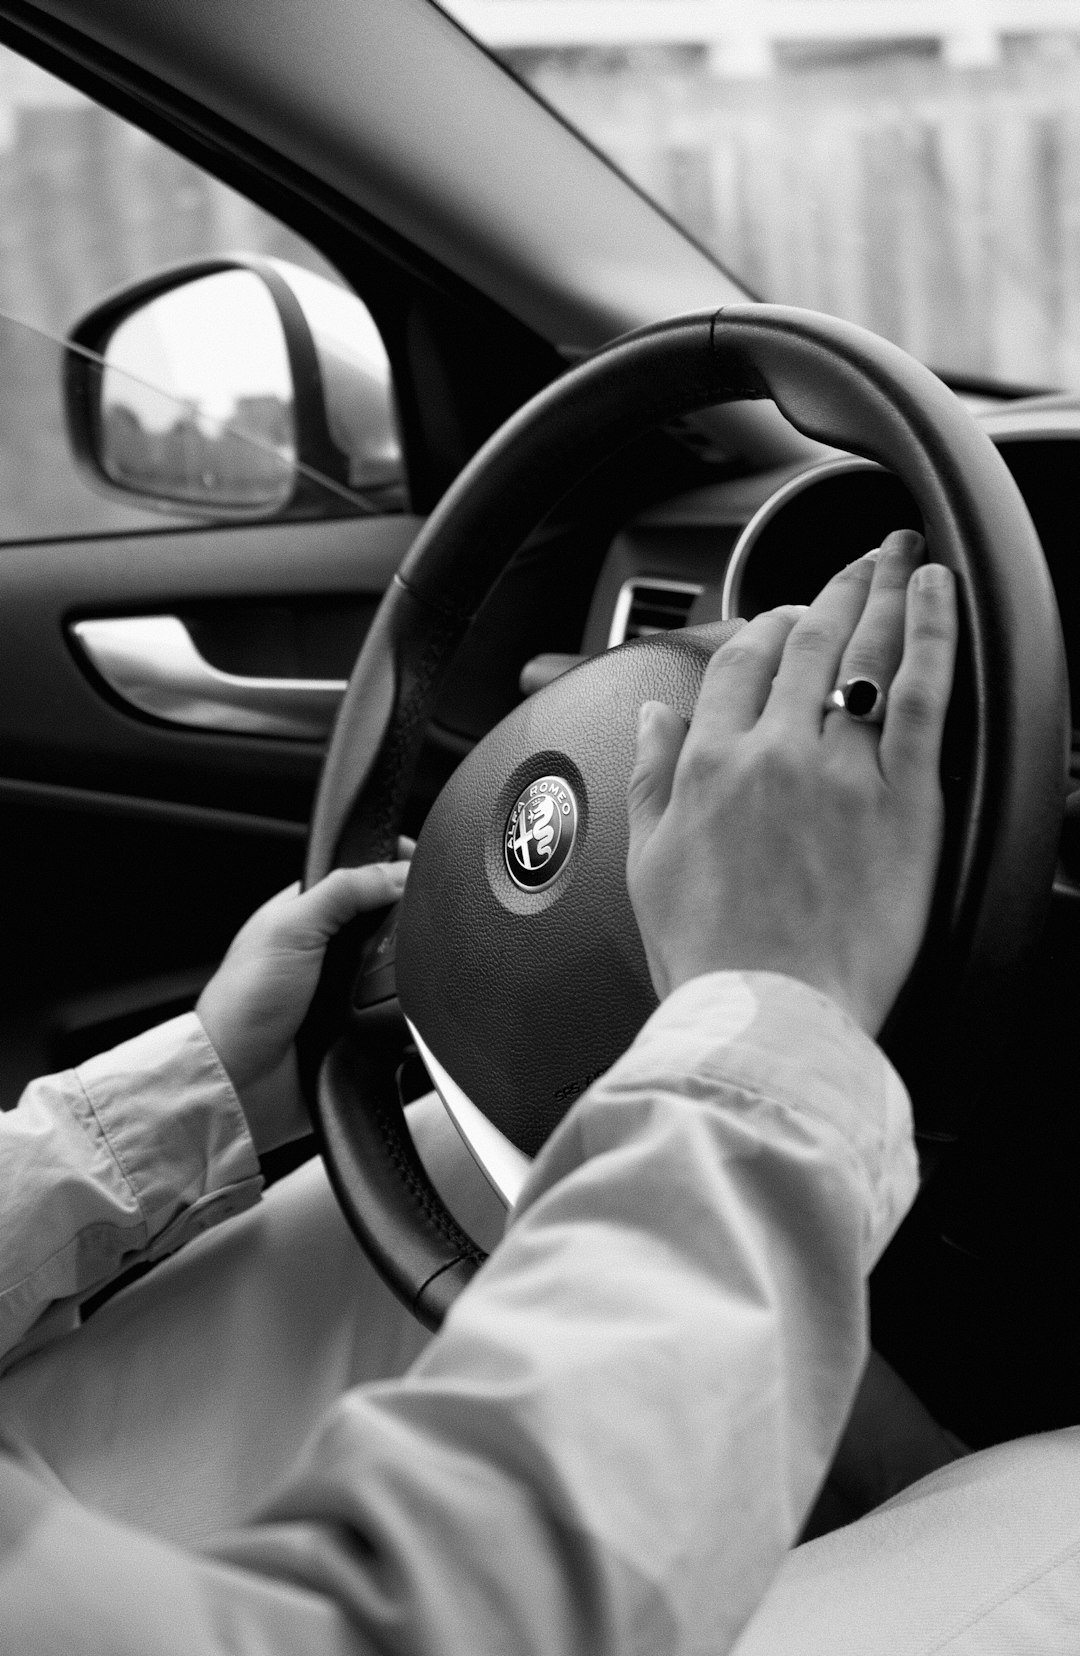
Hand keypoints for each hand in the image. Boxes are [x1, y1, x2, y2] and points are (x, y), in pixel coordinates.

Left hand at [196, 847, 411, 1153]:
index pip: (359, 876)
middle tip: (406, 930)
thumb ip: (341, 892)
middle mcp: (325, 946)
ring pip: (394, 965)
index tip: (420, 870)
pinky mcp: (355, 1021)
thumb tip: (394, 873)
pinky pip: (392, 1006)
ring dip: (400, 971)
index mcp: (306, 911)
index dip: (390, 869)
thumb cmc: (244, 1003)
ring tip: (394, 976)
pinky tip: (392, 1006)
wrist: (240, 1078)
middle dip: (402, 925)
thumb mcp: (291, 929)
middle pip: (385, 920)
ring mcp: (341, 985)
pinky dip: (398, 1007)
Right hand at [626, 530, 956, 1035]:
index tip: (782, 619)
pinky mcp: (903, 799)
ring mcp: (840, 770)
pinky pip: (921, 694)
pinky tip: (938, 594)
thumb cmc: (709, 958)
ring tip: (900, 556)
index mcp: (708, 765)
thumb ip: (651, 777)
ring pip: (864, 655)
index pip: (736, 665)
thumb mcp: (648, 863)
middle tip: (857, 563)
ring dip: (883, 592)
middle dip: (833, 590)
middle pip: (806, 645)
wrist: (767, 1016)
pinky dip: (932, 633)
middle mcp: (772, 752)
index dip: (762, 629)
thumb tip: (660, 717)